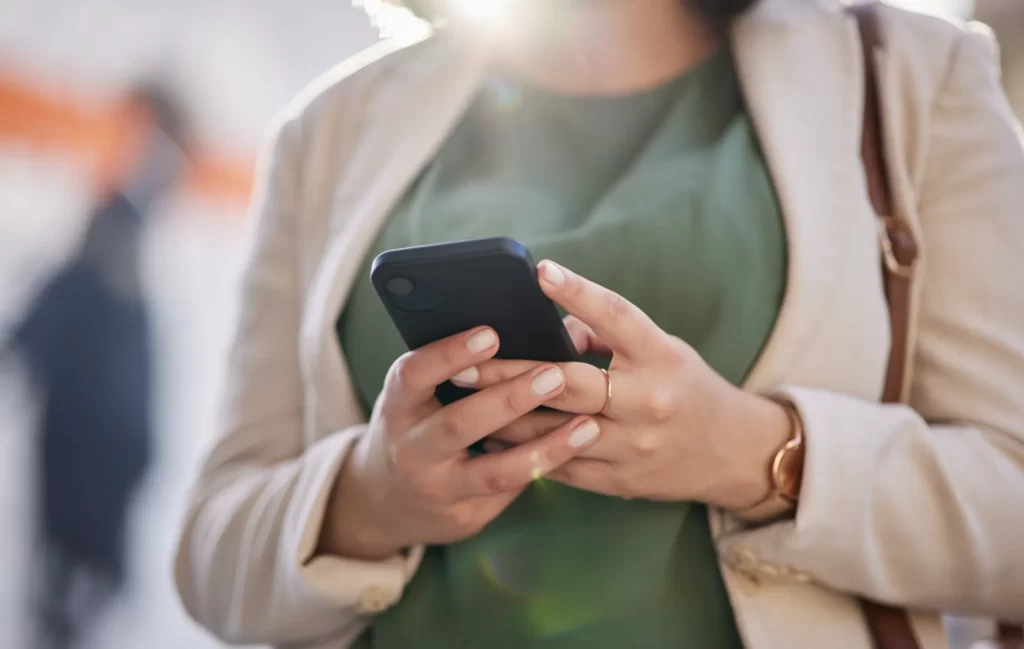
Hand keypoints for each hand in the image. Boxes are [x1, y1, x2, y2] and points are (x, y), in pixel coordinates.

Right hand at [318, 326, 601, 560]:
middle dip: (510, 400)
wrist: (388, 499)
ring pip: (494, 471)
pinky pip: (510, 492)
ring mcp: (437, 488)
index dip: (451, 353)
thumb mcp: (417, 395)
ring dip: (544, 448)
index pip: (416, 374)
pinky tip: (577, 453)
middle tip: (555, 375)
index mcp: (398, 405)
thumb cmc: (417, 424)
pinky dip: (543, 470)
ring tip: (586, 426)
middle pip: (460, 424)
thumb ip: (455, 372)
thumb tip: (525, 336)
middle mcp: (411, 448)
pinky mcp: (464, 517)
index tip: (492, 333)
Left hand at [459, 261, 791, 507]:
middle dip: (509, 372)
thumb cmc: (685, 387)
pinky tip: (488, 433)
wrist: (731, 454)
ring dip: (502, 415)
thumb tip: (547, 329)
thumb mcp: (662, 350)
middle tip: (463, 361)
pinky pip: (560, 466)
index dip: (578, 293)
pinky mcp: (619, 481)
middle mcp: (648, 402)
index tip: (540, 271)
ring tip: (459, 396)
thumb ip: (606, 337)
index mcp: (661, 358)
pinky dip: (521, 449)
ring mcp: (633, 447)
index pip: (618, 318)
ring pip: (553, 432)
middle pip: (569, 384)